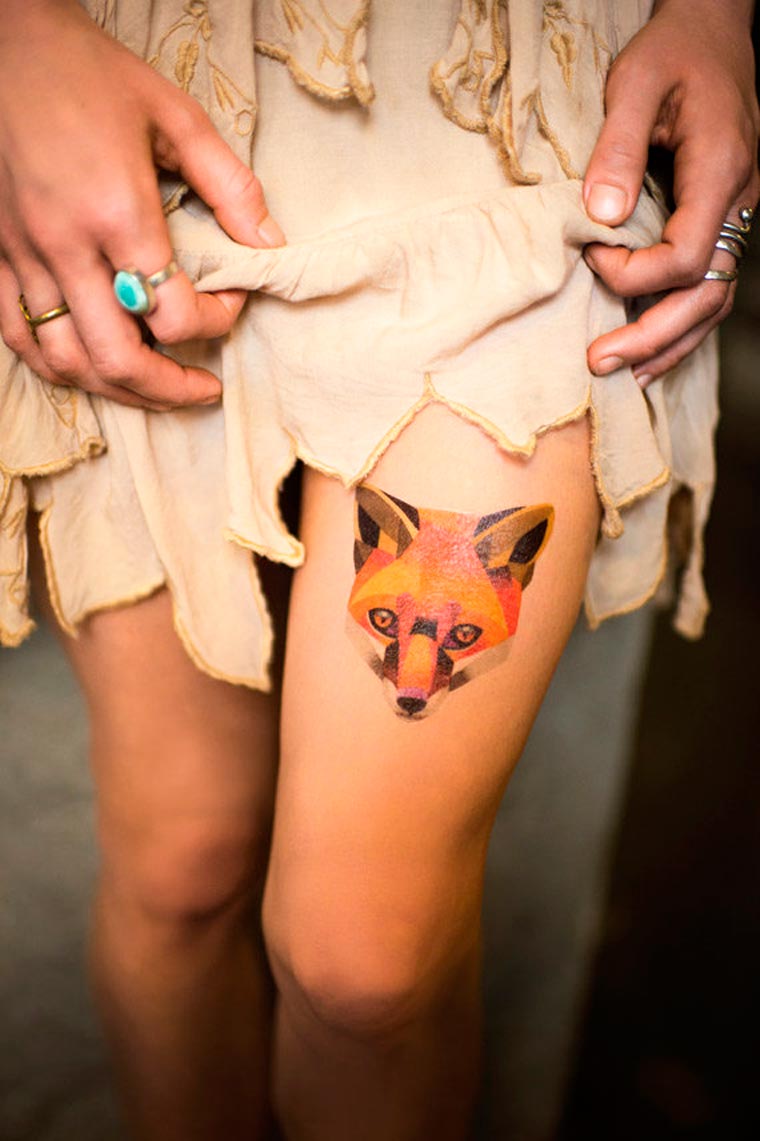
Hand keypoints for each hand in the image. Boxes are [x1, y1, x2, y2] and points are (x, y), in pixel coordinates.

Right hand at [0, 0, 284, 409]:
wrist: (0, 43)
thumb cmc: (90, 73)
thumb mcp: (175, 116)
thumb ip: (230, 186)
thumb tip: (269, 245)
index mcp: (116, 212)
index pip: (175, 311)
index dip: (217, 321)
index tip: (234, 301)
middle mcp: (65, 246)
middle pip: (119, 358)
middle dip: (170, 389)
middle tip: (203, 390)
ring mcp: (22, 256)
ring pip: (66, 361)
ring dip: (118, 391)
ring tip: (156, 390)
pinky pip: (19, 337)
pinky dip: (58, 366)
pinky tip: (91, 367)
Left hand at [582, 0, 758, 385]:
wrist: (712, 32)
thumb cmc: (673, 51)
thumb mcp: (637, 82)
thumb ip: (617, 147)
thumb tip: (599, 219)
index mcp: (721, 172)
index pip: (687, 257)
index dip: (636, 274)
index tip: (590, 258)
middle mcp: (738, 202)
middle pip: (707, 295)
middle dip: (653, 337)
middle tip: (600, 363)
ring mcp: (734, 215)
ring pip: (713, 301)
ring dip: (668, 343)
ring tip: (624, 376)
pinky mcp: (719, 220)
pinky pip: (707, 286)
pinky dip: (679, 324)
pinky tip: (647, 349)